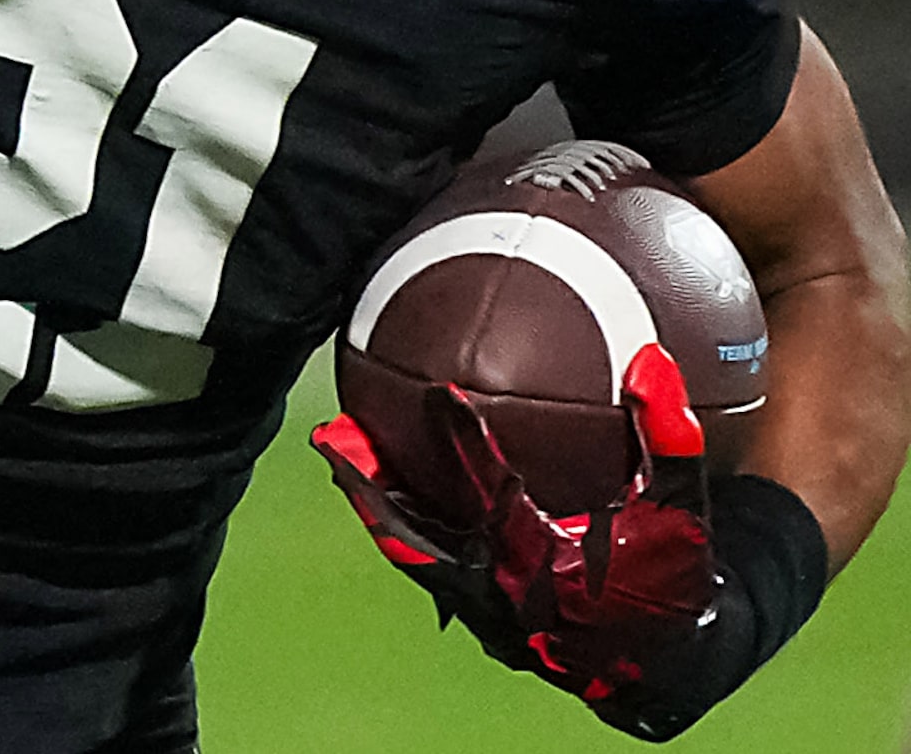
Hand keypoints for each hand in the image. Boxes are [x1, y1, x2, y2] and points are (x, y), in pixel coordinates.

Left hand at [314, 344, 728, 738]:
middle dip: (378, 488)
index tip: (441, 392)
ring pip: (410, 548)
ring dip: (371, 499)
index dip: (469, 449)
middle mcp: (505, 592)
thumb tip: (652, 359)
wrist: (666, 657)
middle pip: (424, 536)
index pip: (500, 499)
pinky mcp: (471, 604)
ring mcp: (481, 604)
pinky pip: (420, 554)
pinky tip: (368, 467)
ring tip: (334, 442)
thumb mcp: (683, 512)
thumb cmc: (675, 575)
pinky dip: (390, 515)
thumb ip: (670, 438)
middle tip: (337, 432)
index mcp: (554, 569)